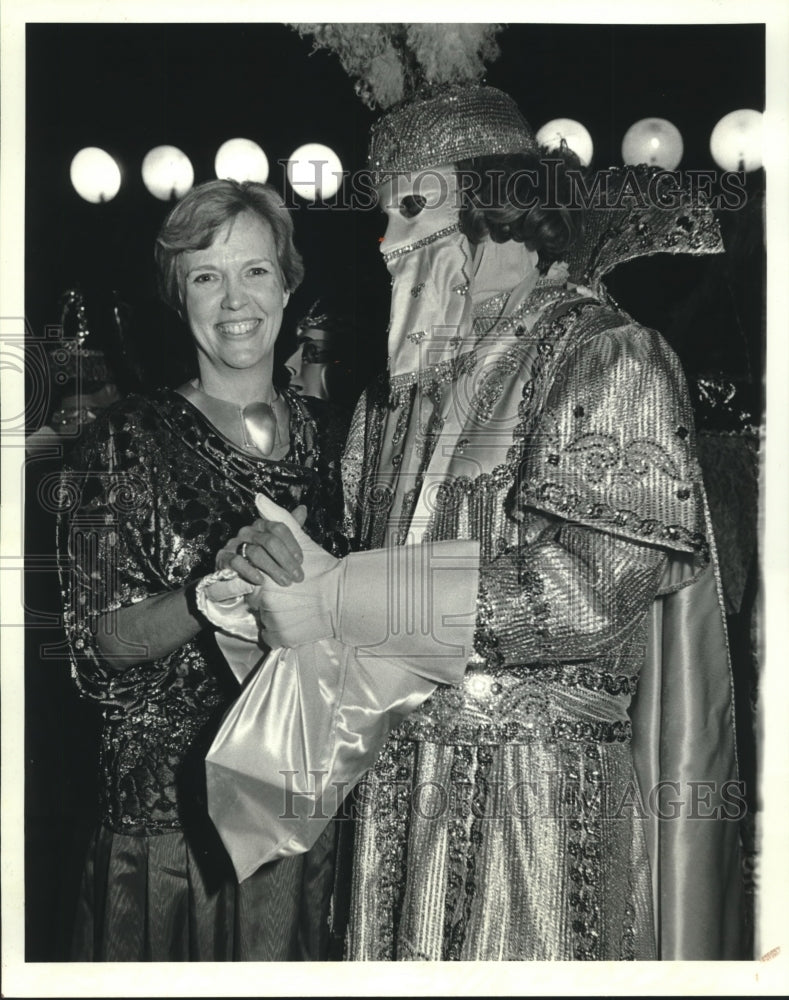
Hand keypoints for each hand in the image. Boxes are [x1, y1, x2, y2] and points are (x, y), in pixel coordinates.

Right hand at [216, 504, 306, 586]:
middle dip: (286, 559)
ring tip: (285, 581)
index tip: (301, 560)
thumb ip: (292, 528)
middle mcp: (248, 531)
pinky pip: (236, 562)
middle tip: (298, 576)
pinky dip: (249, 571)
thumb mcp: (282, 547)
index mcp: (262, 526)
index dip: (292, 544)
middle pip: (269, 540)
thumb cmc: (266, 563)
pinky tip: (261, 580)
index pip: (279, 528)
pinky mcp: (223, 558)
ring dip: (273, 568)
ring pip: (256, 552)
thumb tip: (303, 508)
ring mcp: (234, 544)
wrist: (243, 585)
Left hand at [245, 494, 342, 647]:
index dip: (264, 581)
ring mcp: (272, 621)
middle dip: (269, 599)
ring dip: (275, 616)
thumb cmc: (323, 568)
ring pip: (264, 620)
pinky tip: (295, 622)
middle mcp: (264, 600)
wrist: (345, 596)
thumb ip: (277, 520)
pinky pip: (271, 637)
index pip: (251, 582)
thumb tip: (258, 499)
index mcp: (263, 578)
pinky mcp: (281, 638)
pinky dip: (280, 633)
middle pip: (256, 602)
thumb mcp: (299, 541)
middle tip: (292, 596)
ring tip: (296, 608)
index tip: (281, 582)